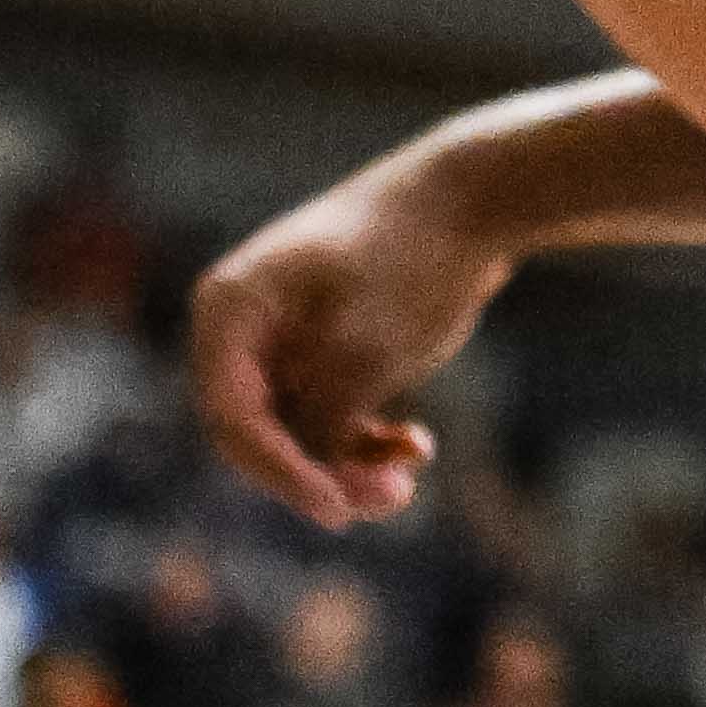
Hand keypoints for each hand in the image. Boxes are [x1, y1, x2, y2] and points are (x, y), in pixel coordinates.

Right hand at [187, 163, 510, 527]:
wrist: (475, 198)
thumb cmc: (412, 261)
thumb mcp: (364, 351)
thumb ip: (322, 420)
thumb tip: (309, 473)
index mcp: (230, 311)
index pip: (233, 418)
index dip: (279, 473)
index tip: (334, 508)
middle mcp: (247, 328)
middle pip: (262, 432)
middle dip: (321, 473)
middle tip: (387, 500)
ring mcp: (288, 339)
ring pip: (301, 432)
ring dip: (350, 464)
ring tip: (407, 479)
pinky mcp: (330, 350)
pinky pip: (332, 415)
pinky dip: (368, 437)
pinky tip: (416, 445)